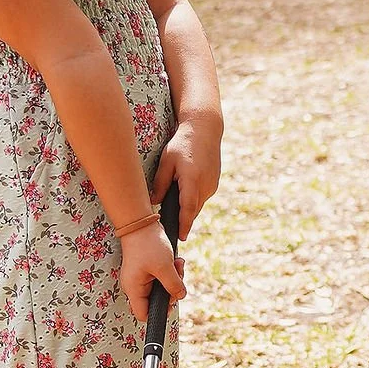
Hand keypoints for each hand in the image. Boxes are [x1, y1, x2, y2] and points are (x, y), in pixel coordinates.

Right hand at [119, 215, 185, 322]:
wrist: (141, 222)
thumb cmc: (148, 244)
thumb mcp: (164, 267)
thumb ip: (173, 285)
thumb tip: (180, 296)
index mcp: (134, 289)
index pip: (142, 314)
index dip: (158, 312)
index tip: (171, 299)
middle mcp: (135, 286)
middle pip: (156, 301)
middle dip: (171, 290)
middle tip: (178, 276)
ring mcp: (141, 277)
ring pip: (161, 287)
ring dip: (173, 278)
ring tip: (178, 264)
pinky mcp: (147, 269)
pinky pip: (161, 276)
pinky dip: (170, 270)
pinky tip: (176, 260)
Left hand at [156, 114, 221, 239]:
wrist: (204, 129)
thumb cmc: (182, 143)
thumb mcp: (167, 162)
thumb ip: (160, 183)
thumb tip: (154, 202)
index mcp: (192, 180)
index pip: (188, 209)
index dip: (184, 225)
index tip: (181, 238)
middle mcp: (206, 185)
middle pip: (193, 210)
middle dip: (183, 221)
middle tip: (170, 231)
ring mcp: (212, 184)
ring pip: (198, 204)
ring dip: (188, 210)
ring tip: (174, 215)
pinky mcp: (214, 182)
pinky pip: (202, 197)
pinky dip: (193, 200)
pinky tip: (183, 198)